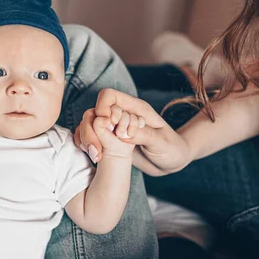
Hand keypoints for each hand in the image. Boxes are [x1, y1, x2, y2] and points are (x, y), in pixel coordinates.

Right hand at [74, 88, 192, 175]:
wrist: (173, 162)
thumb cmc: (172, 149)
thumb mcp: (162, 142)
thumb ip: (143, 135)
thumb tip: (121, 133)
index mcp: (135, 109)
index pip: (109, 96)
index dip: (103, 108)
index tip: (110, 126)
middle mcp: (121, 116)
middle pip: (94, 111)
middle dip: (91, 128)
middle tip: (98, 150)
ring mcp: (113, 129)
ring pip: (88, 124)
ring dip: (87, 138)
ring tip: (96, 156)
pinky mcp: (109, 142)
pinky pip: (90, 137)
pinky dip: (86, 145)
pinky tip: (94, 156)